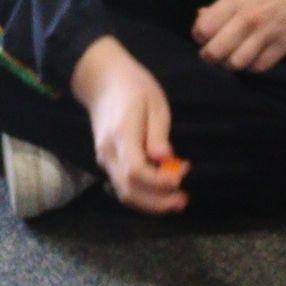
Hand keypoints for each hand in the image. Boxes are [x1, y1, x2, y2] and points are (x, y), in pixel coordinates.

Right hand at [70, 37, 188, 215]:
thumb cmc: (133, 87)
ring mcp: (104, 160)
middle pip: (129, 191)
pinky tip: (161, 193)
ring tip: (176, 200)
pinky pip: (123, 187)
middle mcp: (109, 153)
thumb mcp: (154, 103)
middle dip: (158, 202)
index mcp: (122, 135)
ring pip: (125, 193)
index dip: (159, 182)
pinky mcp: (107, 163)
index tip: (180, 178)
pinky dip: (143, 195)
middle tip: (183, 200)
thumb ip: (158, 134)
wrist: (101, 81)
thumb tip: (165, 158)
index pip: (137, 171)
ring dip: (151, 204)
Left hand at [192, 0, 285, 73]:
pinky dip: (253, 66)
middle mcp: (248, 20)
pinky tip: (253, 57)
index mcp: (236, 0)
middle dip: (209, 54)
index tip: (205, 33)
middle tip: (214, 51)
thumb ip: (225, 1)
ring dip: (231, 62)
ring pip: (236, 64)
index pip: (204, 29)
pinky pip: (260, 66)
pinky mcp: (284, 45)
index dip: (199, 35)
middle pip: (216, 52)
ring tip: (233, 55)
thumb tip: (203, 16)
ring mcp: (267, 34)